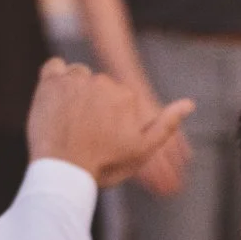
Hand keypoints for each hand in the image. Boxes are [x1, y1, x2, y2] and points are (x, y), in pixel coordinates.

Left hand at [27, 60, 194, 188]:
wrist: (62, 171)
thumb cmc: (103, 165)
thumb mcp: (141, 150)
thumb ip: (166, 125)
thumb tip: (190, 103)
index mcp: (126, 95)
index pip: (118, 97)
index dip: (110, 117)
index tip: (101, 136)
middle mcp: (103, 82)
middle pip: (97, 87)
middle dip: (92, 105)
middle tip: (82, 133)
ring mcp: (76, 79)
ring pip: (77, 77)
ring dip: (73, 92)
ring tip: (67, 120)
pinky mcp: (51, 80)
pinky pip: (54, 68)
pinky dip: (54, 81)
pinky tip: (55, 101)